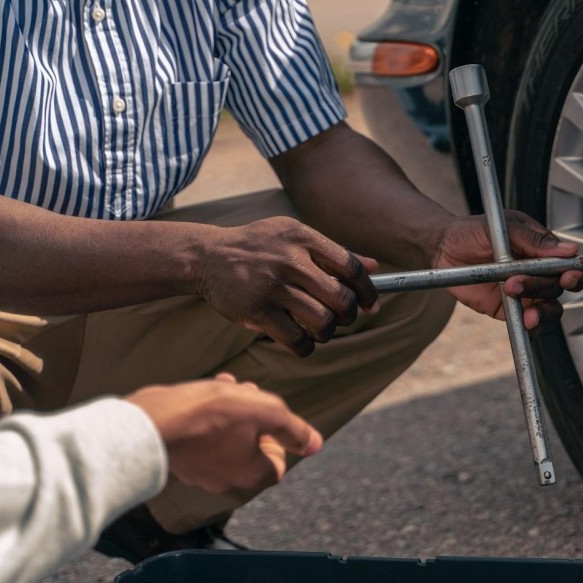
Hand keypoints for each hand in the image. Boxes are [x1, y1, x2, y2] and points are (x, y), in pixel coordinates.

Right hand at [127, 374, 321, 495]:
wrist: (149, 422)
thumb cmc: (210, 414)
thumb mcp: (265, 411)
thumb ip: (294, 428)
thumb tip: (316, 444)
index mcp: (250, 475)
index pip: (279, 461)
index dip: (278, 435)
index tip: (266, 415)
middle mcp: (225, 480)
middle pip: (253, 446)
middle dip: (254, 415)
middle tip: (247, 392)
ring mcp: (199, 472)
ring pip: (227, 437)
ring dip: (232, 408)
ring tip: (226, 384)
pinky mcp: (179, 458)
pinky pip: (203, 437)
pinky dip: (208, 415)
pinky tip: (203, 391)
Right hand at [194, 217, 379, 356]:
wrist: (208, 256)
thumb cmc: (259, 246)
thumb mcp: (294, 236)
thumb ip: (334, 252)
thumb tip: (375, 267)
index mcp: (303, 238)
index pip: (351, 267)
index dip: (367, 290)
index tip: (370, 305)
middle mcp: (290, 260)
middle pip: (341, 298)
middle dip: (348, 315)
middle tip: (341, 319)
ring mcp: (273, 286)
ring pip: (323, 321)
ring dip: (328, 332)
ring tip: (321, 330)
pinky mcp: (257, 311)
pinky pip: (296, 339)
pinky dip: (306, 346)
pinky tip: (302, 341)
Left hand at [432, 212, 582, 329]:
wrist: (444, 248)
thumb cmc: (473, 231)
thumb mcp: (505, 228)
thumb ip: (535, 240)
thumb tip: (569, 250)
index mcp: (541, 250)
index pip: (569, 264)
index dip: (574, 272)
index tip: (567, 276)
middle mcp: (537, 272)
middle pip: (557, 288)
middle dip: (541, 287)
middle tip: (516, 282)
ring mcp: (524, 293)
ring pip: (548, 308)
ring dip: (540, 311)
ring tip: (520, 305)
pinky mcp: (508, 309)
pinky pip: (527, 323)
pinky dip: (531, 328)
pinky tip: (525, 324)